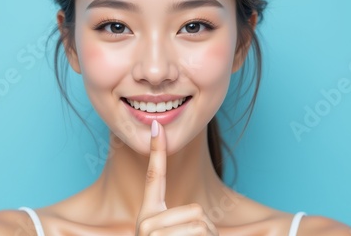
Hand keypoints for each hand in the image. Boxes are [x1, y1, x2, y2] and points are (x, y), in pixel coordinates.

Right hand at [135, 120, 218, 235]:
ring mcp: (150, 232)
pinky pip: (201, 231)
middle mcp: (145, 221)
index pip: (154, 176)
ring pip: (201, 224)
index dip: (157, 151)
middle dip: (206, 229)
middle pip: (196, 210)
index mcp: (148, 214)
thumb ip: (180, 222)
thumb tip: (201, 221)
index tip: (156, 125)